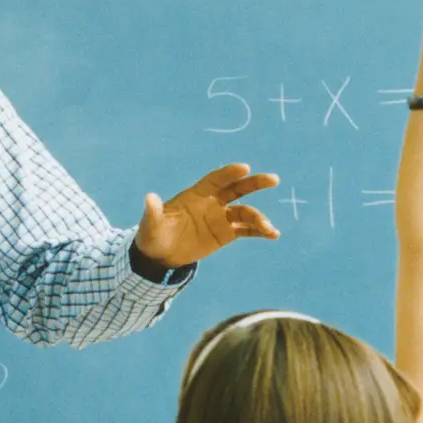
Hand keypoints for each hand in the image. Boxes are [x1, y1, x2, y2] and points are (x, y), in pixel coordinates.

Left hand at [135, 164, 280, 268]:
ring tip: (267, 227)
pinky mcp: (227, 233)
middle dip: (254, 183)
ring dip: (258, 217)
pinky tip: (273, 234)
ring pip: (245, 212)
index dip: (229, 173)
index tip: (245, 168)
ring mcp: (221, 217)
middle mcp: (212, 202)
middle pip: (237, 189)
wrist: (162, 254)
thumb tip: (149, 198)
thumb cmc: (154, 234)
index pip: (215, 180)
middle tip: (273, 179)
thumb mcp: (151, 225)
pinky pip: (247, 230)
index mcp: (195, 194)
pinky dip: (260, 231)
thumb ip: (153, 212)